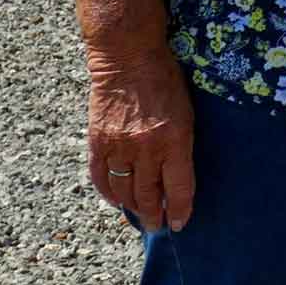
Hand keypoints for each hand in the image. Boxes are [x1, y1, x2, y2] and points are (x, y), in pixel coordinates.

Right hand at [88, 50, 195, 231]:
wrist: (128, 57)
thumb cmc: (166, 80)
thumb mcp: (187, 112)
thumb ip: (182, 144)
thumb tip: (177, 175)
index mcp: (174, 139)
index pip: (179, 187)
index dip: (181, 209)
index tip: (181, 223)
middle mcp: (146, 148)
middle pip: (149, 195)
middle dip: (155, 216)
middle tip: (159, 227)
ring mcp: (119, 147)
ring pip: (124, 191)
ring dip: (133, 208)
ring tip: (141, 216)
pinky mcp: (98, 143)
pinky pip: (101, 178)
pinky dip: (108, 193)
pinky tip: (117, 200)